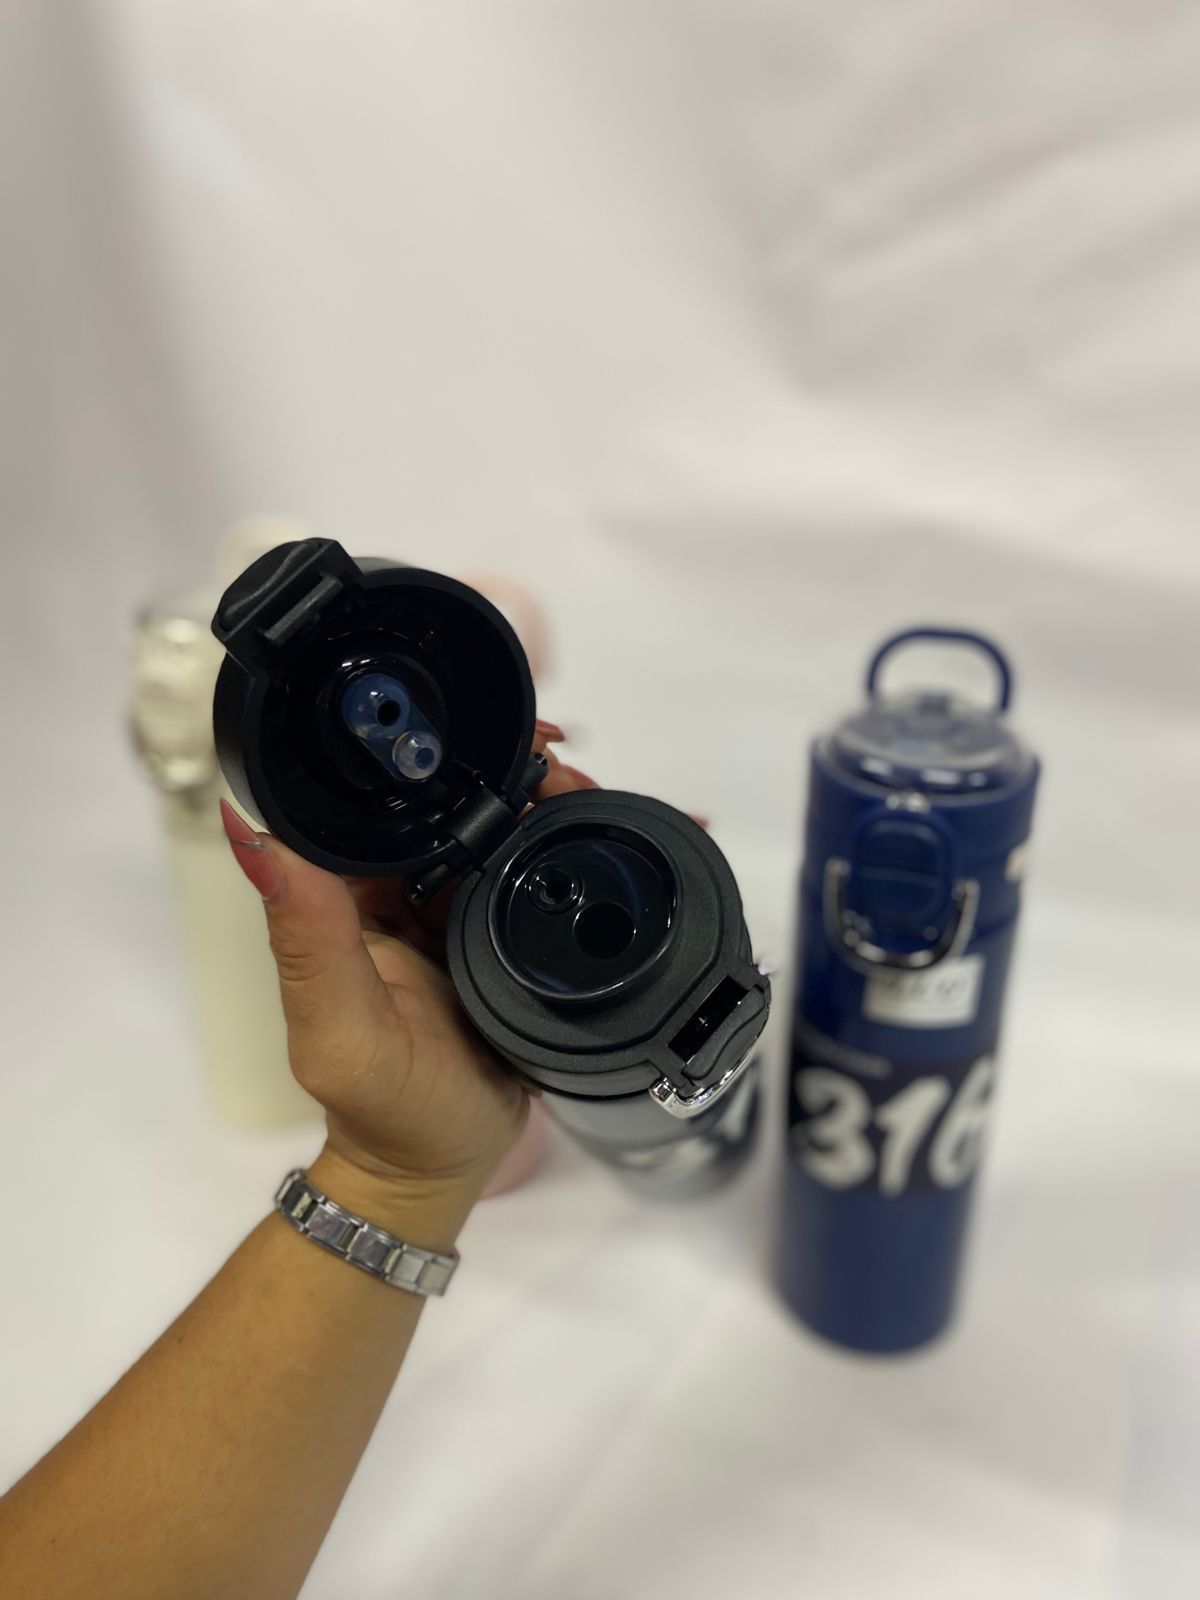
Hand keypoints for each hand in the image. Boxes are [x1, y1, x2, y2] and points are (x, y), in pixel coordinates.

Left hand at [220, 723, 597, 1217]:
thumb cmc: (384, 1109)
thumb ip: (308, 936)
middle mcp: (400, 888)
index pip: (376, 798)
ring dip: (546, 799)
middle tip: (562, 757)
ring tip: (594, 790)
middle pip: (451, 799)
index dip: (422, 752)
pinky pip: (535, 871)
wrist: (443, 1169)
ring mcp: (458, 908)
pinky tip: (613, 826)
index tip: (478, 727)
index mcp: (346, 894)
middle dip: (506, 766)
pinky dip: (570, 844)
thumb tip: (248, 831)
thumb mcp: (341, 1027)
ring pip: (500, 827)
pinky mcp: (504, 931)